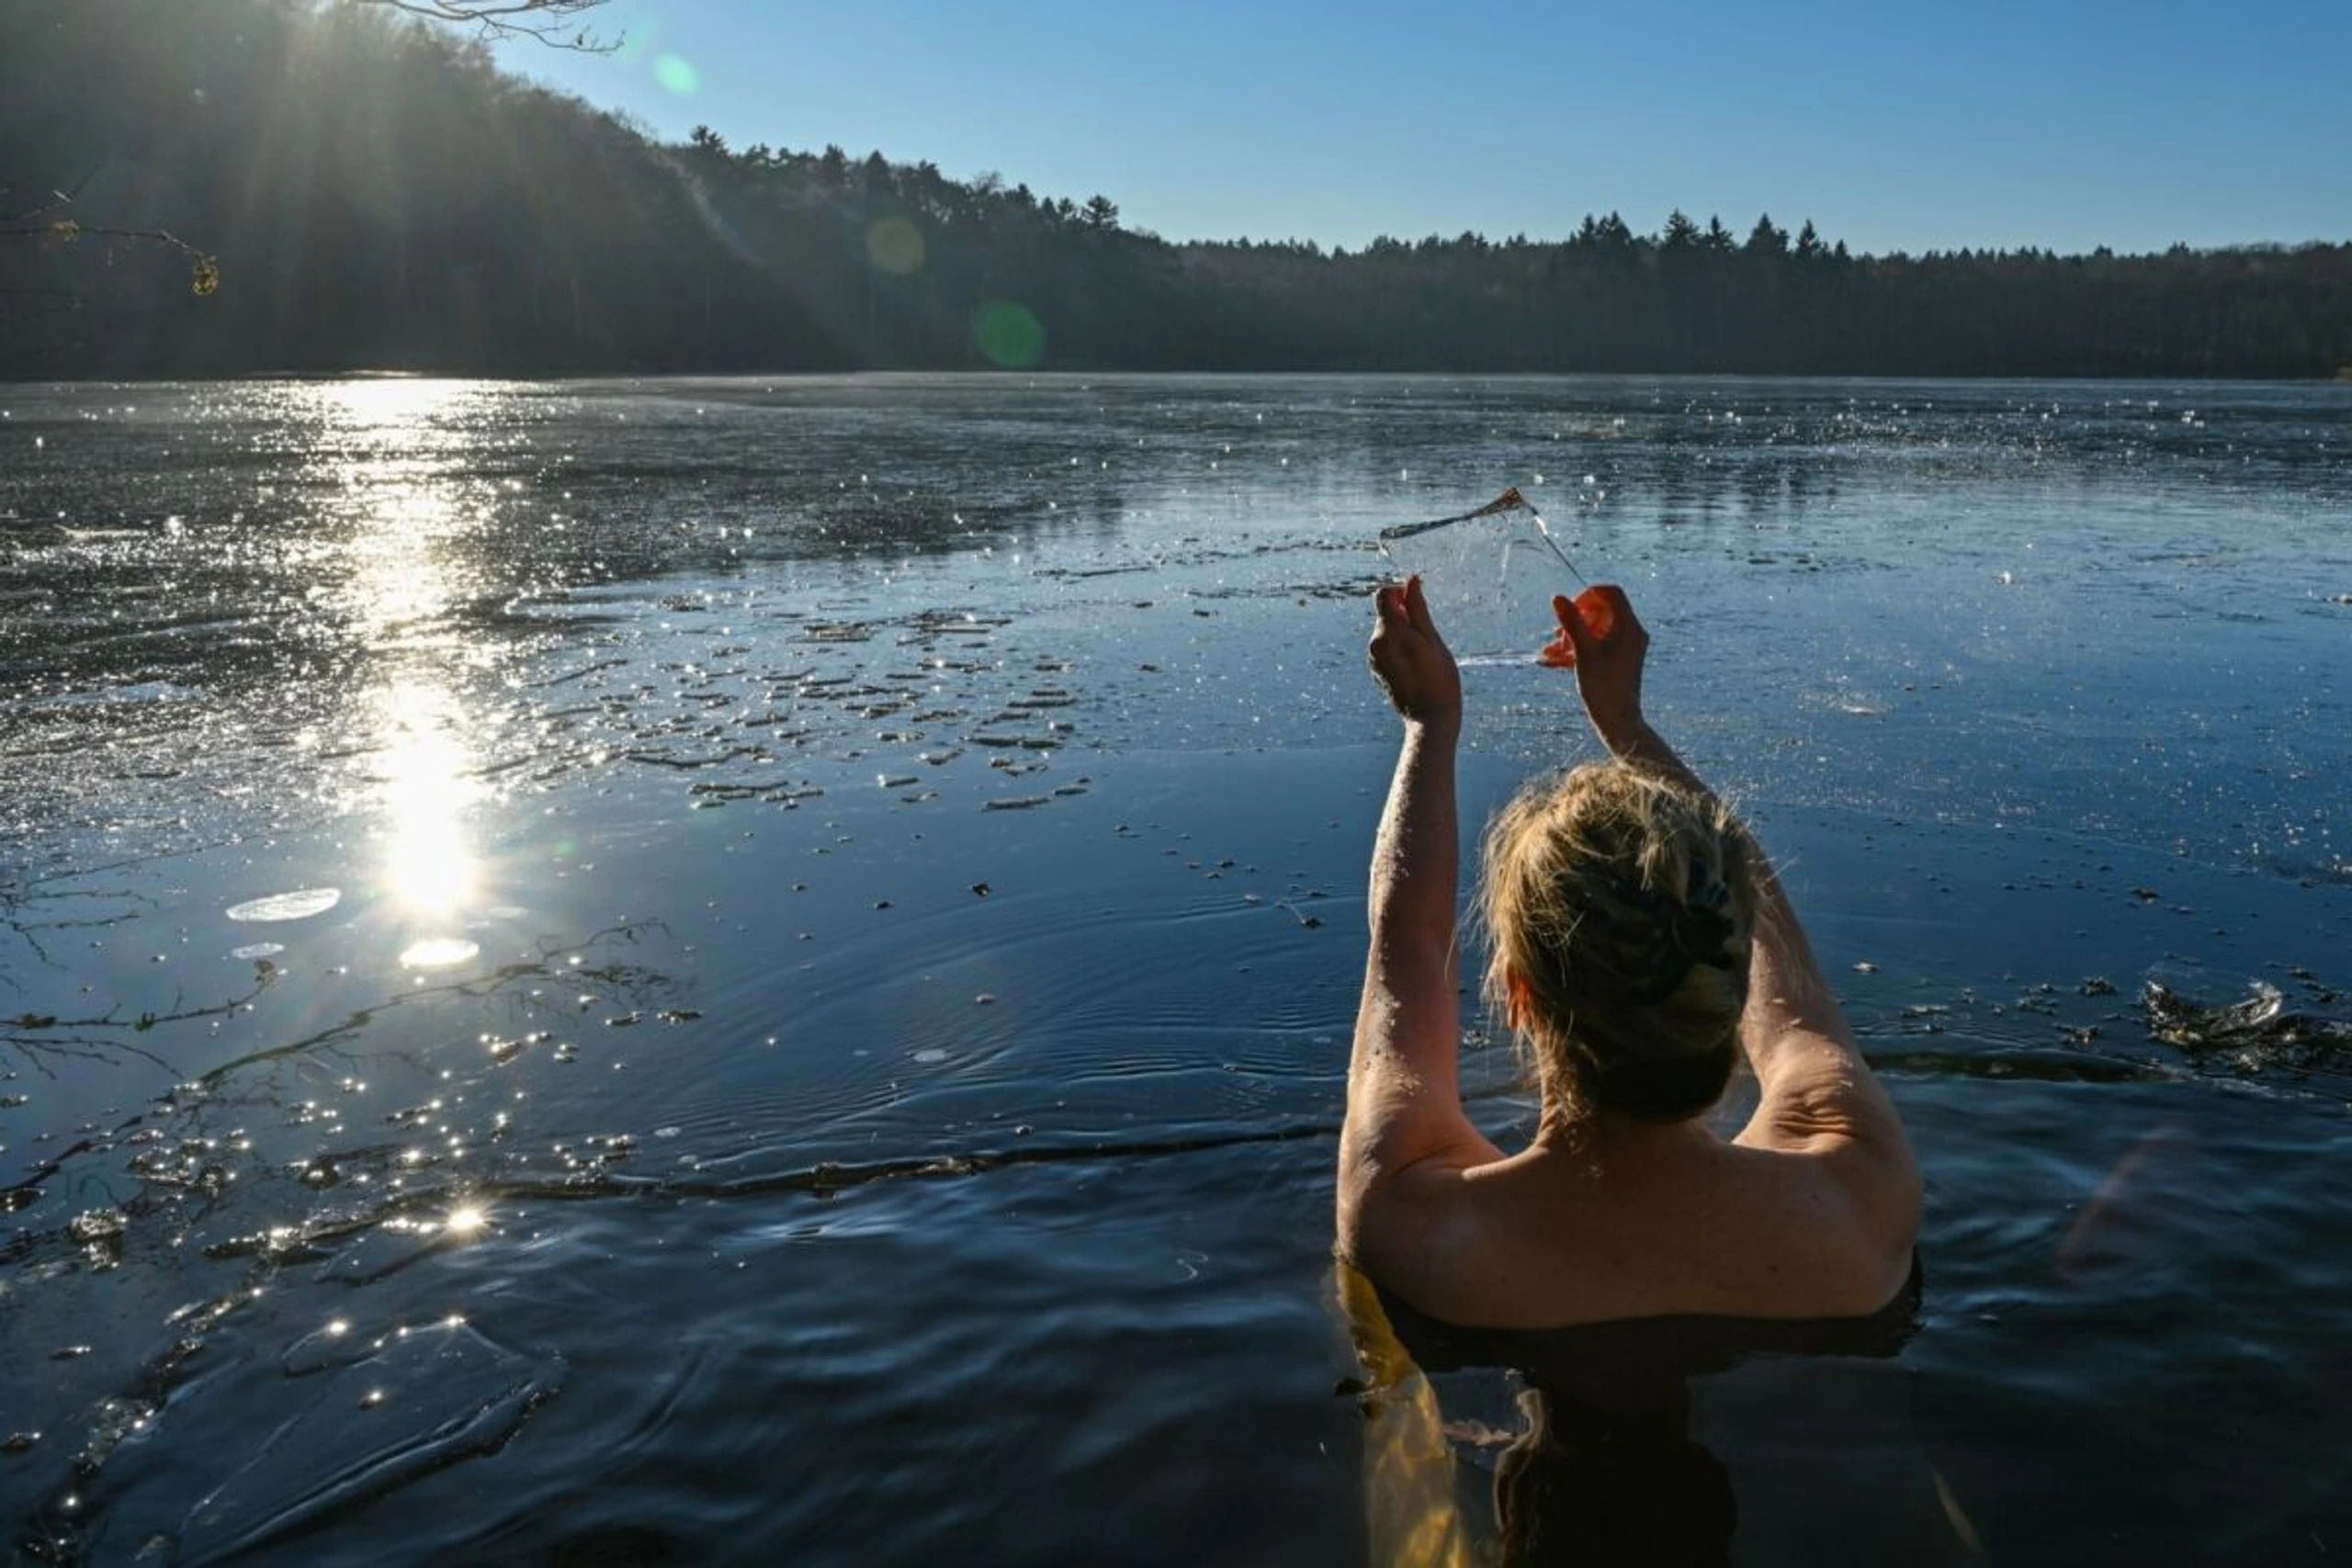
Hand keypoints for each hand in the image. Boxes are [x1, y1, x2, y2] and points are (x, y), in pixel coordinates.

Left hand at [1368, 575, 1460, 726]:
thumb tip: (1411, 579)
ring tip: (1423, 653)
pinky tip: (1415, 664)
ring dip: (1402, 631)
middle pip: (1384, 612)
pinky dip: (1398, 647)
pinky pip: (1385, 647)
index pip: (1383, 594)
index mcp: (1390, 632)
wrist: (1430, 717)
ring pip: (1386, 630)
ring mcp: (1373, 658)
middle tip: (1427, 634)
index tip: (1418, 603)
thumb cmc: (1440, 678)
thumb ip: (1417, 608)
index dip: (1400, 592)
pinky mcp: (1376, 669)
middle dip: (1404, 614)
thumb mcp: (1433, 639)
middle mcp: (1376, 643)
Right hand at [1539, 584, 1647, 745]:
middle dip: (1576, 620)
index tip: (1569, 608)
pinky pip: (1599, 645)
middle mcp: (1632, 633)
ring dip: (1573, 636)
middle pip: (1602, 611)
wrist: (1618, 720)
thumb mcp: (1583, 651)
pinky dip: (1580, 648)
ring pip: (1596, 630)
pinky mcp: (1620, 659)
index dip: (1588, 595)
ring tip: (1550, 651)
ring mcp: (1627, 647)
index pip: (1611, 593)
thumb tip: (1558, 597)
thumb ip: (1571, 622)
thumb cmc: (1603, 686)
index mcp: (1629, 626)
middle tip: (1559, 635)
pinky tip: (1556, 660)